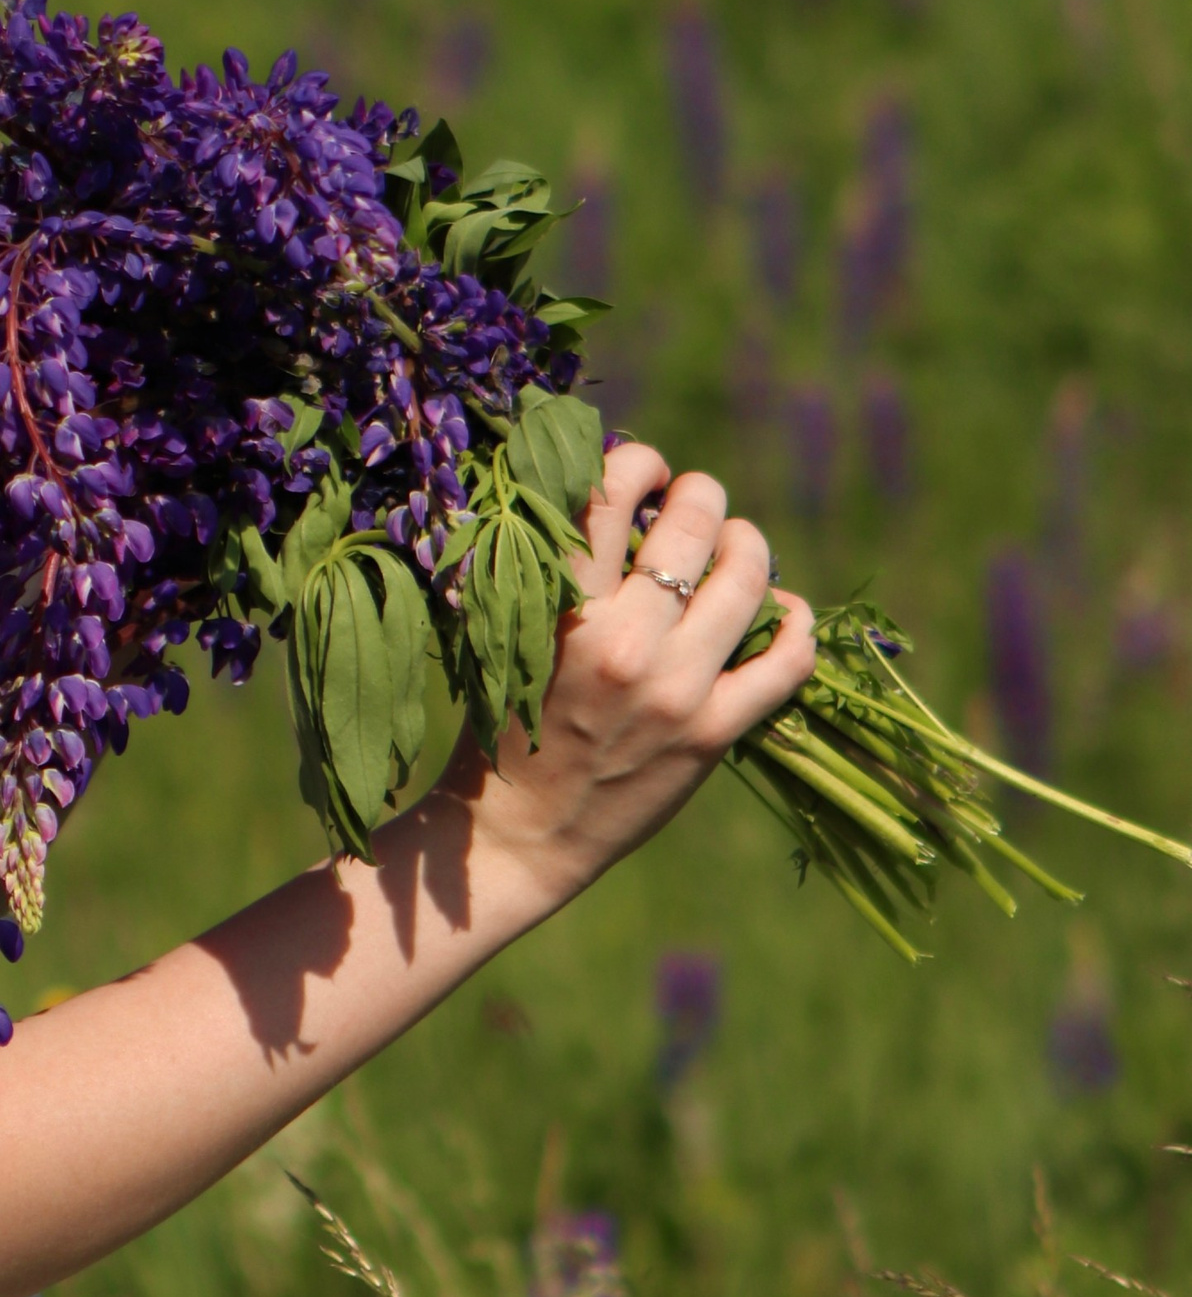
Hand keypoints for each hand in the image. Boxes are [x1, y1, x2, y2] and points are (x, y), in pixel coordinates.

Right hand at [454, 439, 814, 915]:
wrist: (521, 835)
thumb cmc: (501, 727)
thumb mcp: (505, 637)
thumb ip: (548, 574)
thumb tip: (608, 498)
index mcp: (560, 611)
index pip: (610, 495)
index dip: (639, 462)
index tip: (645, 470)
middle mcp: (623, 643)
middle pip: (692, 525)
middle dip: (701, 494)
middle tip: (696, 500)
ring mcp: (676, 690)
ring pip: (747, 581)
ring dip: (749, 546)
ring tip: (738, 546)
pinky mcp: (713, 733)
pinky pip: (785, 663)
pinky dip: (795, 625)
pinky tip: (783, 613)